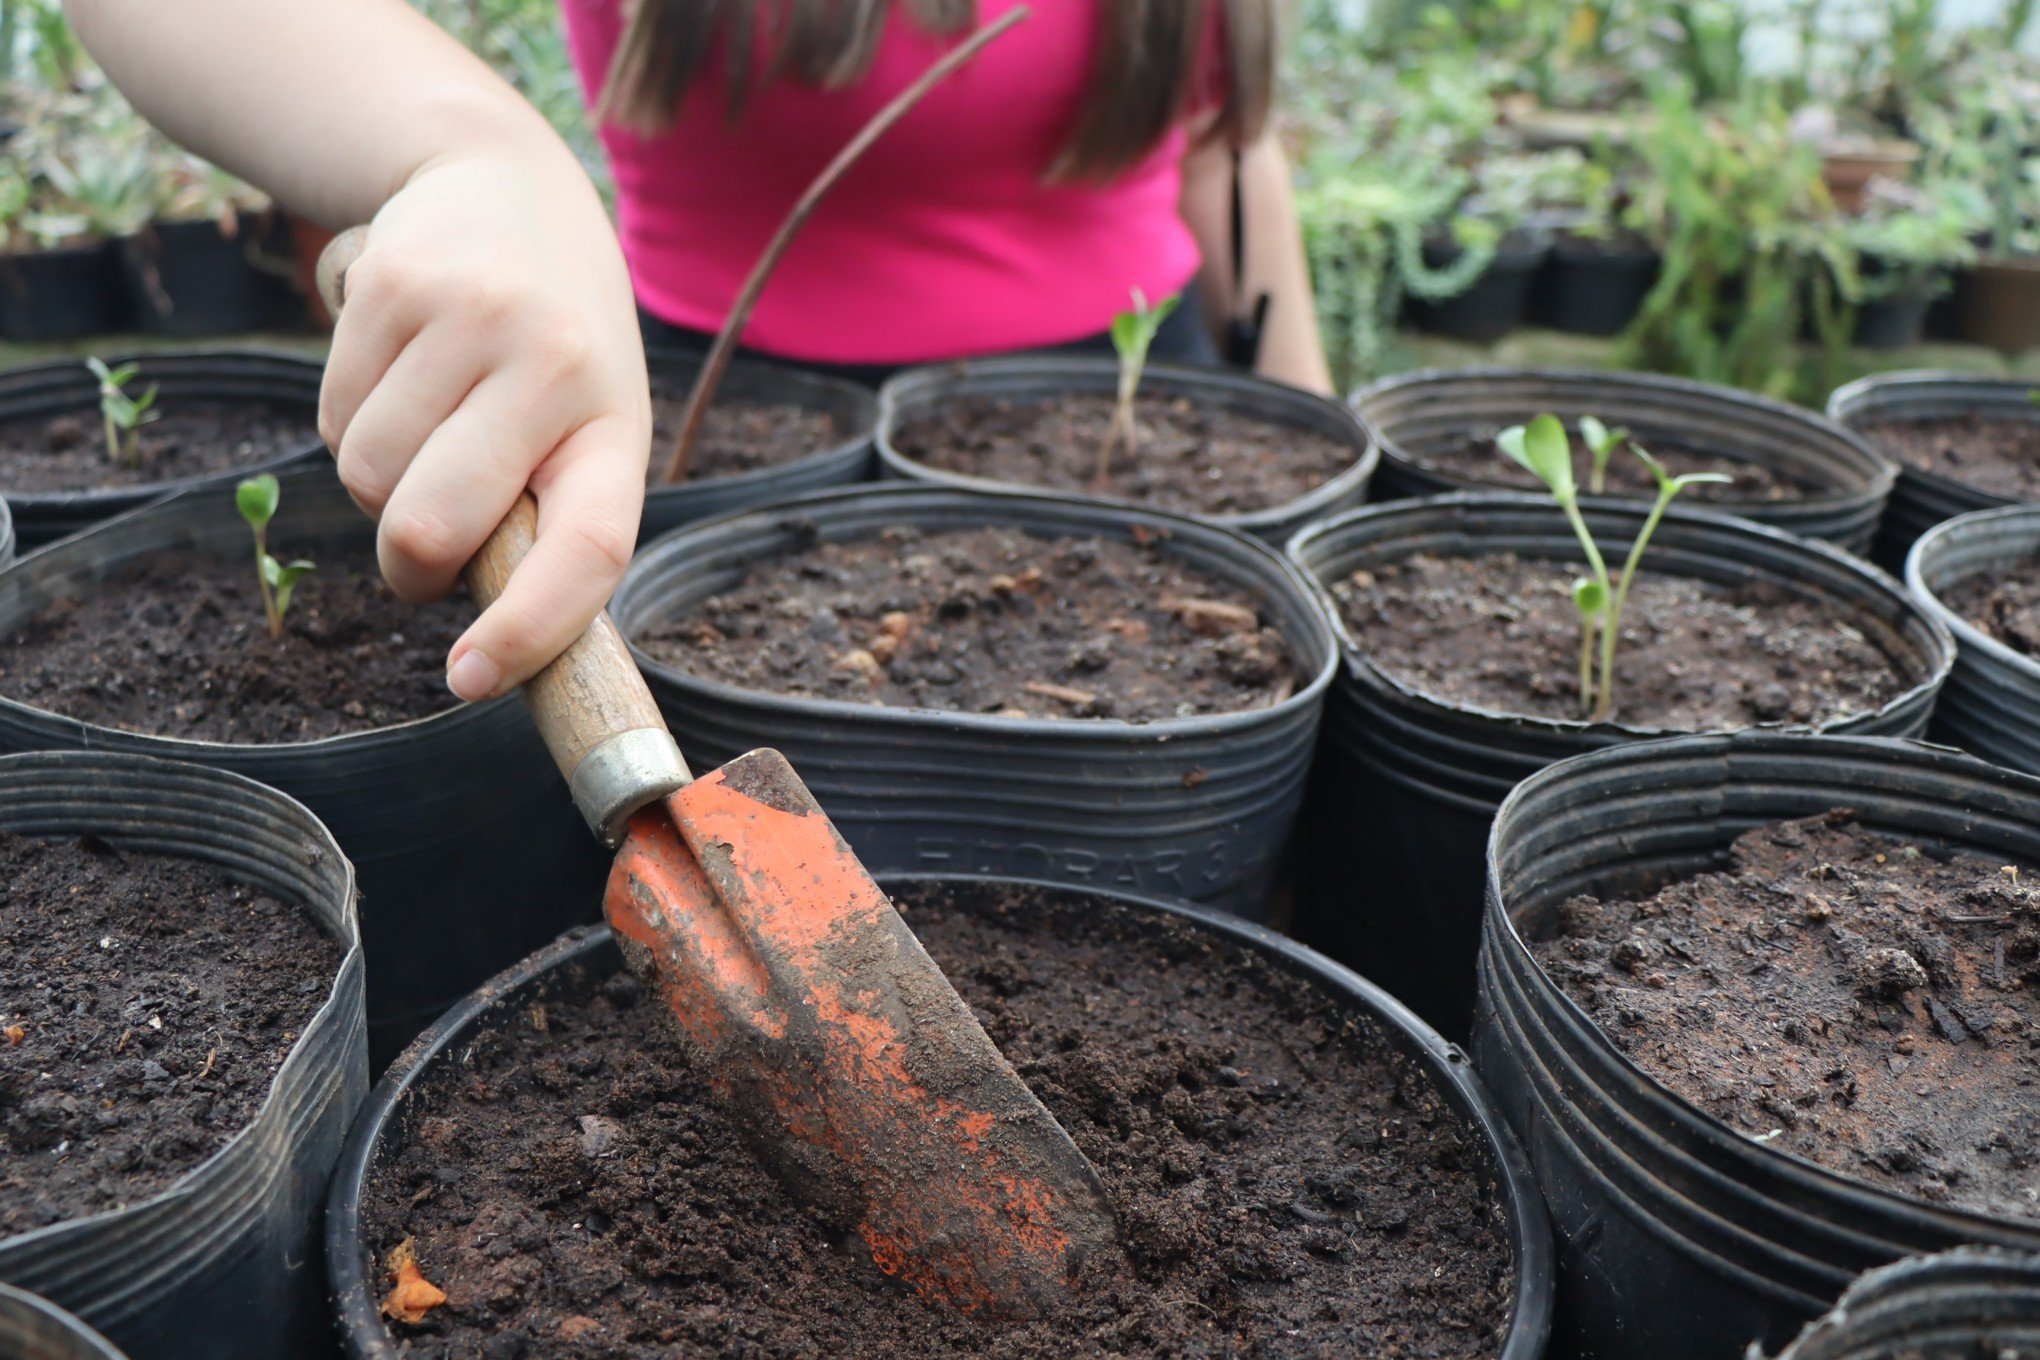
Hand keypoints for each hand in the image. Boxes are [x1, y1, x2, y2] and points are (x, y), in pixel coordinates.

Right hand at [317, 147, 648, 701]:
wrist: (501, 185)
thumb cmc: (554, 348)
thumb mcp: (586, 423)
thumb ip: (548, 517)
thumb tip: (492, 649)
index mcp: (616, 426)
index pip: (588, 548)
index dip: (529, 628)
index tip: (469, 681)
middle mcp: (553, 366)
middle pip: (431, 526)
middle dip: (409, 566)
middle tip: (425, 552)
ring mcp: (471, 319)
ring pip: (366, 478)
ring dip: (378, 484)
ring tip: (430, 427)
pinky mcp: (391, 285)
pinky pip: (331, 418)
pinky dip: (348, 424)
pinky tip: (398, 375)